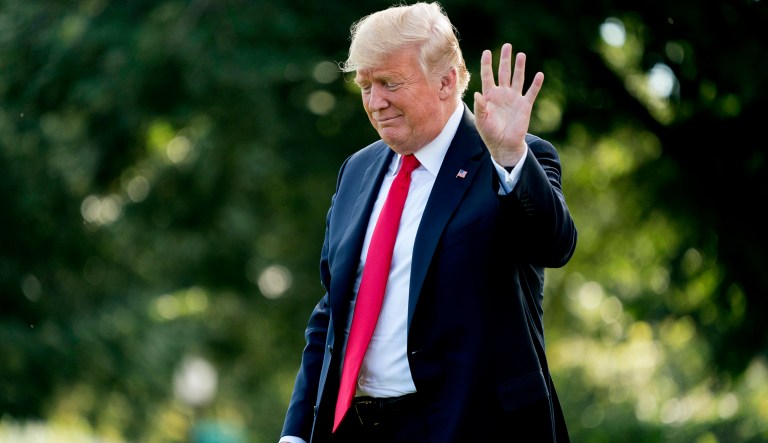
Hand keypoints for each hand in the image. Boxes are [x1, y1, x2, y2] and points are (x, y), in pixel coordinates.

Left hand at [473, 43, 543, 166]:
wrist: (504, 145)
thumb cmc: (490, 133)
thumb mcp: (481, 120)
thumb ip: (480, 107)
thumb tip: (478, 94)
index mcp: (490, 95)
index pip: (488, 76)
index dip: (487, 64)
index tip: (487, 52)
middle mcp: (502, 94)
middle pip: (504, 72)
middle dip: (505, 59)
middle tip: (507, 46)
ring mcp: (514, 98)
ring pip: (517, 78)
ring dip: (519, 67)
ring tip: (521, 55)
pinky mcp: (525, 105)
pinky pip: (531, 92)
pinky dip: (536, 84)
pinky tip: (539, 74)